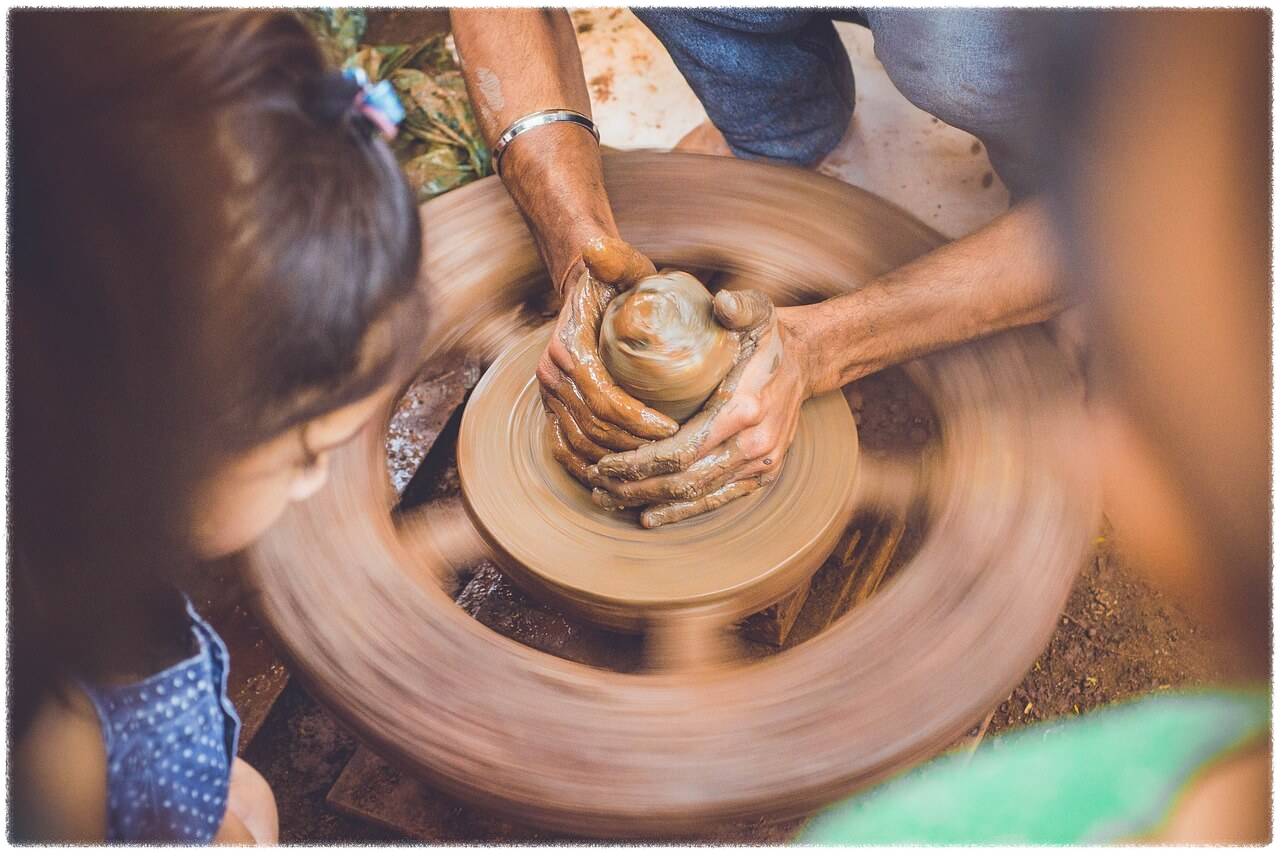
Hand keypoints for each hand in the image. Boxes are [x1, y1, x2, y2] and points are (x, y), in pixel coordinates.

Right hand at [538, 237, 679, 482]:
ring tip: (654, 466)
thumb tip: (597, 248)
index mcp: (567, 348)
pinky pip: (564, 449)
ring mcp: (548, 395)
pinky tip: (618, 480)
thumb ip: (616, 258)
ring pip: (579, 444)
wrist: (584, 289)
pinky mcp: (551, 408)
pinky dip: (588, 468)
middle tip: (672, 453)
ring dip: (616, 461)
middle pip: (592, 428)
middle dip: (633, 447)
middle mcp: (550, 375)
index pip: (603, 397)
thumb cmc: (613, 280)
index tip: (672, 428)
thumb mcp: (621, 265)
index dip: (636, 420)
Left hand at [589, 293, 812, 527]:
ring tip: (611, 499)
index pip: (683, 450)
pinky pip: (719, 500)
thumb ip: (738, 306)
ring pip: (697, 494)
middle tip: (597, 486)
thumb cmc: (769, 336)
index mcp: (745, 408)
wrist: (806, 361)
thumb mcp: (757, 310)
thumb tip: (722, 301)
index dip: (640, 463)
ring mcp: (761, 465)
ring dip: (652, 502)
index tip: (606, 462)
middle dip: (636, 487)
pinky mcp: (762, 475)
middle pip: (684, 480)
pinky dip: (683, 511)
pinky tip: (651, 516)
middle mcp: (755, 445)